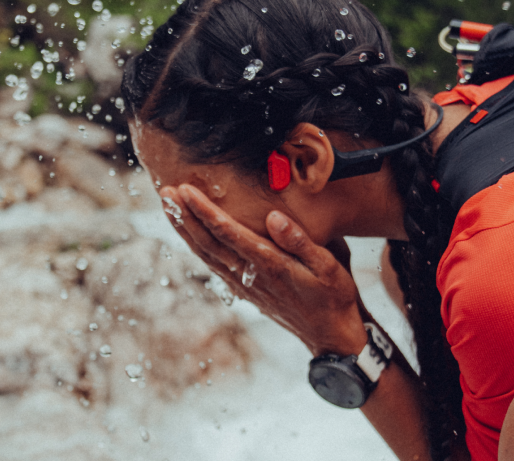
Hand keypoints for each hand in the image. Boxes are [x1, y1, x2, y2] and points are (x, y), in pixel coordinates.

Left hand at [159, 183, 368, 356]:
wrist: (332, 336)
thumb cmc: (334, 296)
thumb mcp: (329, 266)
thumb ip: (300, 241)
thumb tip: (274, 217)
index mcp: (270, 265)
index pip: (229, 234)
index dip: (205, 211)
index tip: (185, 191)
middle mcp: (252, 276)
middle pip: (208, 243)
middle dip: (185, 217)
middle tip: (165, 193)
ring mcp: (246, 285)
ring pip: (207, 255)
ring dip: (186, 231)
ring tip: (170, 208)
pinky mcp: (247, 291)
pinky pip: (215, 266)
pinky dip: (198, 248)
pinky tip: (191, 237)